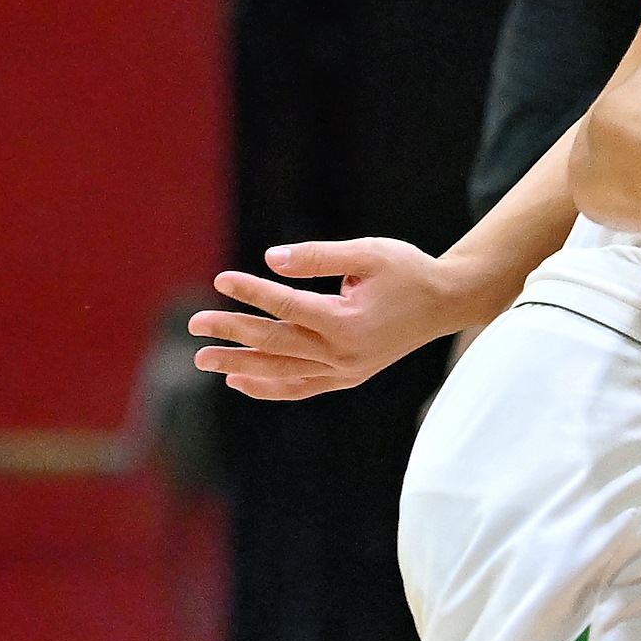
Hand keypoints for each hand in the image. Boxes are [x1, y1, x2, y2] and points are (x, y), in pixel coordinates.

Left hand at [189, 241, 471, 400]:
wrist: (446, 303)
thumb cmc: (407, 271)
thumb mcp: (367, 252)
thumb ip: (317, 257)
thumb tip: (270, 259)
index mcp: (347, 321)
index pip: (286, 307)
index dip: (251, 292)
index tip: (221, 280)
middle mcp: (344, 353)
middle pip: (275, 343)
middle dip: (231, 333)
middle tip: (194, 325)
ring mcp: (346, 370)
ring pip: (281, 372)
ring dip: (240, 366)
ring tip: (204, 359)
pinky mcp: (349, 376)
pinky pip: (300, 388)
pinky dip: (268, 387)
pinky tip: (239, 381)